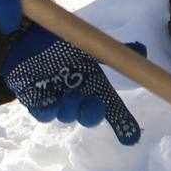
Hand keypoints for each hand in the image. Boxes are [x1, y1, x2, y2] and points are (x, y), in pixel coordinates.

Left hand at [2, 26, 141, 146]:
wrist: (28, 33)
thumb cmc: (60, 41)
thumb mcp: (89, 44)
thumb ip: (112, 51)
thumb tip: (142, 51)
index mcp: (93, 85)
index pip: (112, 108)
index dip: (122, 122)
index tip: (131, 137)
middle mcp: (76, 96)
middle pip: (88, 116)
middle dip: (92, 114)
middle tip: (95, 103)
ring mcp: (55, 99)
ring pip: (65, 115)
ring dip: (70, 110)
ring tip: (71, 96)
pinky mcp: (32, 98)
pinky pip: (40, 112)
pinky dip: (46, 110)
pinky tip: (50, 104)